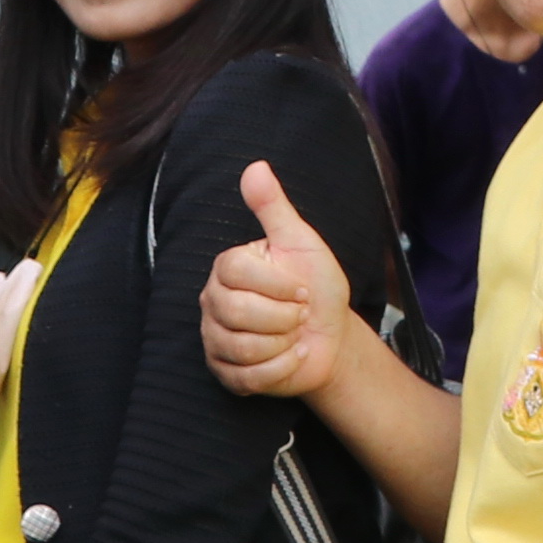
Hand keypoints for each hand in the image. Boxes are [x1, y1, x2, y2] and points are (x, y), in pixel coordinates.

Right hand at [202, 159, 350, 400]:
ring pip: (242, 347)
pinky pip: (248, 377)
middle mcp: (212, 302)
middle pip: (236, 312)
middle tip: (300, 314)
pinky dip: (282, 368)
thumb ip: (274, 207)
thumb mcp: (301, 242)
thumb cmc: (315, 286)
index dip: (278, 284)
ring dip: (284, 343)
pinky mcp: (225, 373)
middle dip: (283, 317)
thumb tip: (256, 166)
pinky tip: (293, 356)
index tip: (303, 288)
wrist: (329, 336)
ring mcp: (215, 339)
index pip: (236, 272)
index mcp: (228, 268)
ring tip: (294, 335)